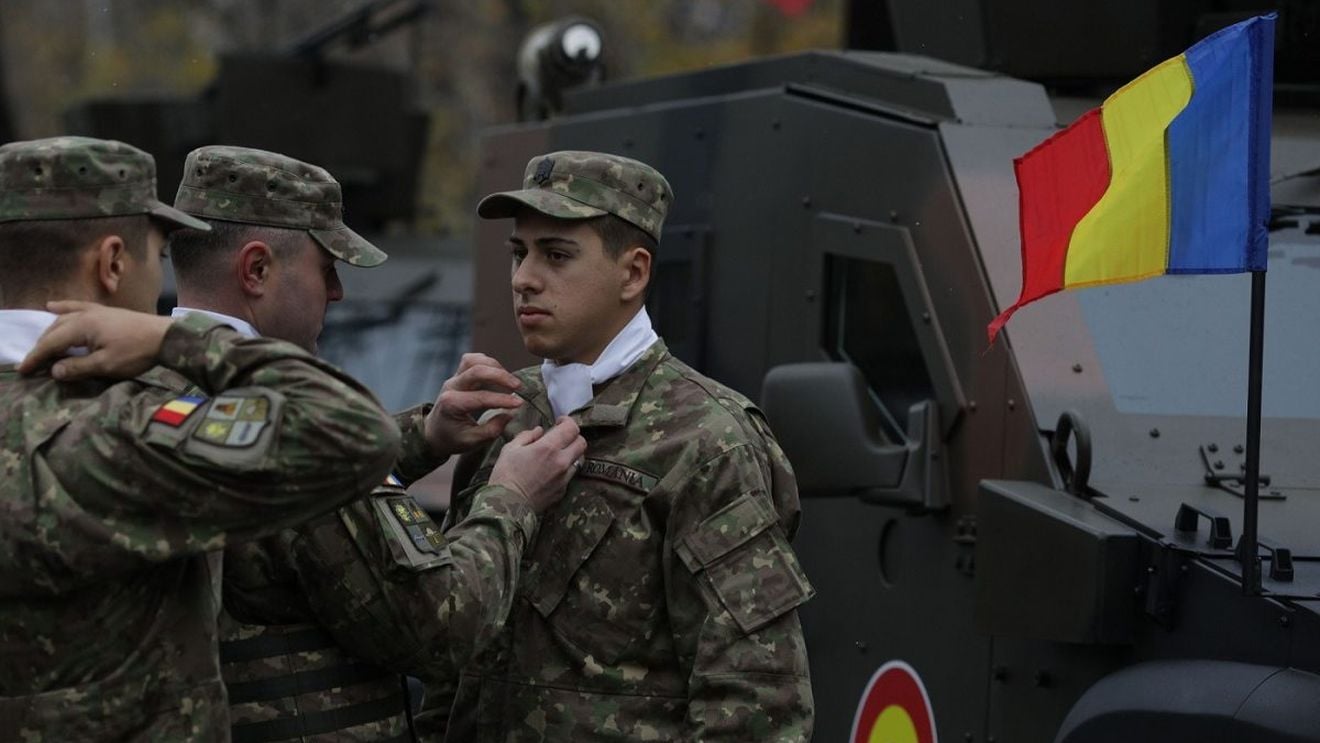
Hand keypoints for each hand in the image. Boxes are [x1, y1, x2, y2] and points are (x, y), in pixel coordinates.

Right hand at [19, 301, 171, 379]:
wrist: (167, 336)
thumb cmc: (137, 352)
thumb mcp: (106, 365)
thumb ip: (78, 367)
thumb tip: (54, 371)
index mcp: (81, 326)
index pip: (50, 343)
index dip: (35, 358)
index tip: (22, 371)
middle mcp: (84, 315)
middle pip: (54, 330)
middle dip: (41, 347)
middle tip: (33, 364)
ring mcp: (95, 311)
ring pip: (63, 319)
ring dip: (50, 332)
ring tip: (42, 346)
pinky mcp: (105, 312)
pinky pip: (77, 307)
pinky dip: (63, 308)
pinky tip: (52, 306)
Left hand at [424, 353, 523, 457]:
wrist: (434, 432)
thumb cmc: (452, 438)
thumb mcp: (472, 441)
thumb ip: (492, 429)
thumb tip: (510, 414)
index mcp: (451, 404)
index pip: (481, 397)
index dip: (502, 400)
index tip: (519, 404)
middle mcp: (451, 387)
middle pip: (476, 370)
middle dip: (501, 376)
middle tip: (519, 386)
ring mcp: (454, 378)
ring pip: (474, 360)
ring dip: (495, 367)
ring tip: (509, 381)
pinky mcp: (458, 374)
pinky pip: (472, 360)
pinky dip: (488, 363)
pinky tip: (499, 375)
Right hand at [489, 417, 586, 512]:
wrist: (507, 505)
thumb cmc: (505, 475)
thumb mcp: (510, 449)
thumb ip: (527, 436)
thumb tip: (539, 431)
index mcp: (548, 448)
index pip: (572, 428)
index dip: (567, 421)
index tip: (559, 422)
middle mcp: (561, 461)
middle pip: (582, 442)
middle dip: (573, 436)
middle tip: (561, 437)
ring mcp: (564, 478)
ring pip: (579, 459)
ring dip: (571, 453)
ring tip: (558, 454)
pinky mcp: (563, 490)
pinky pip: (570, 475)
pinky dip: (565, 469)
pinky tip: (552, 470)